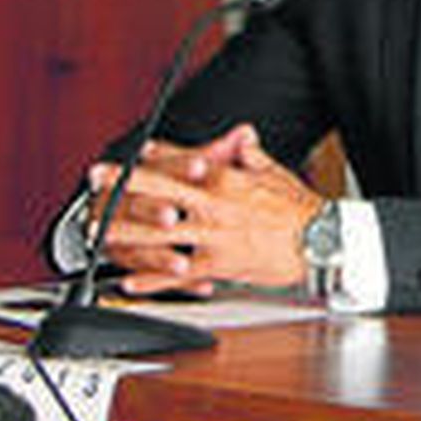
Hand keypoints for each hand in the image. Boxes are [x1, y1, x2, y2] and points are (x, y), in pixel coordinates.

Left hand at [89, 131, 322, 295]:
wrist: (322, 239)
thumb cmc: (302, 209)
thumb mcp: (276, 171)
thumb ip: (252, 155)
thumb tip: (243, 138)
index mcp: (228, 178)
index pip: (184, 161)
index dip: (155, 154)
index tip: (134, 152)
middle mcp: (214, 204)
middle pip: (159, 190)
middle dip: (124, 183)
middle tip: (98, 179)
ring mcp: (212, 234)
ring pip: (158, 233)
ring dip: (124, 232)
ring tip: (98, 232)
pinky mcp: (218, 263)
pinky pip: (177, 273)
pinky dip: (151, 279)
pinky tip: (130, 281)